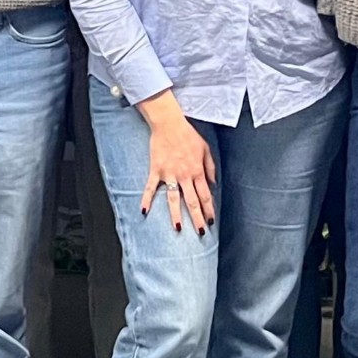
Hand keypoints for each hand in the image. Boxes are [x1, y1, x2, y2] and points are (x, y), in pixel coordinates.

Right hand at [138, 95, 215, 232]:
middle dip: (197, 218)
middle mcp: (184, 175)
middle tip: (201, 233)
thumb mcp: (205, 149)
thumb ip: (210, 167)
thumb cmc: (188, 135)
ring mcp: (169, 174)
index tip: (211, 221)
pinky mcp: (156, 170)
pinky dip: (146, 199)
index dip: (209, 210)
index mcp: (197, 171)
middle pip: (193, 201)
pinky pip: (150, 187)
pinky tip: (144, 211)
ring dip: (176, 215)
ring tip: (178, 229)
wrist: (169, 124)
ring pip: (174, 199)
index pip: (205, 196)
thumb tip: (213, 183)